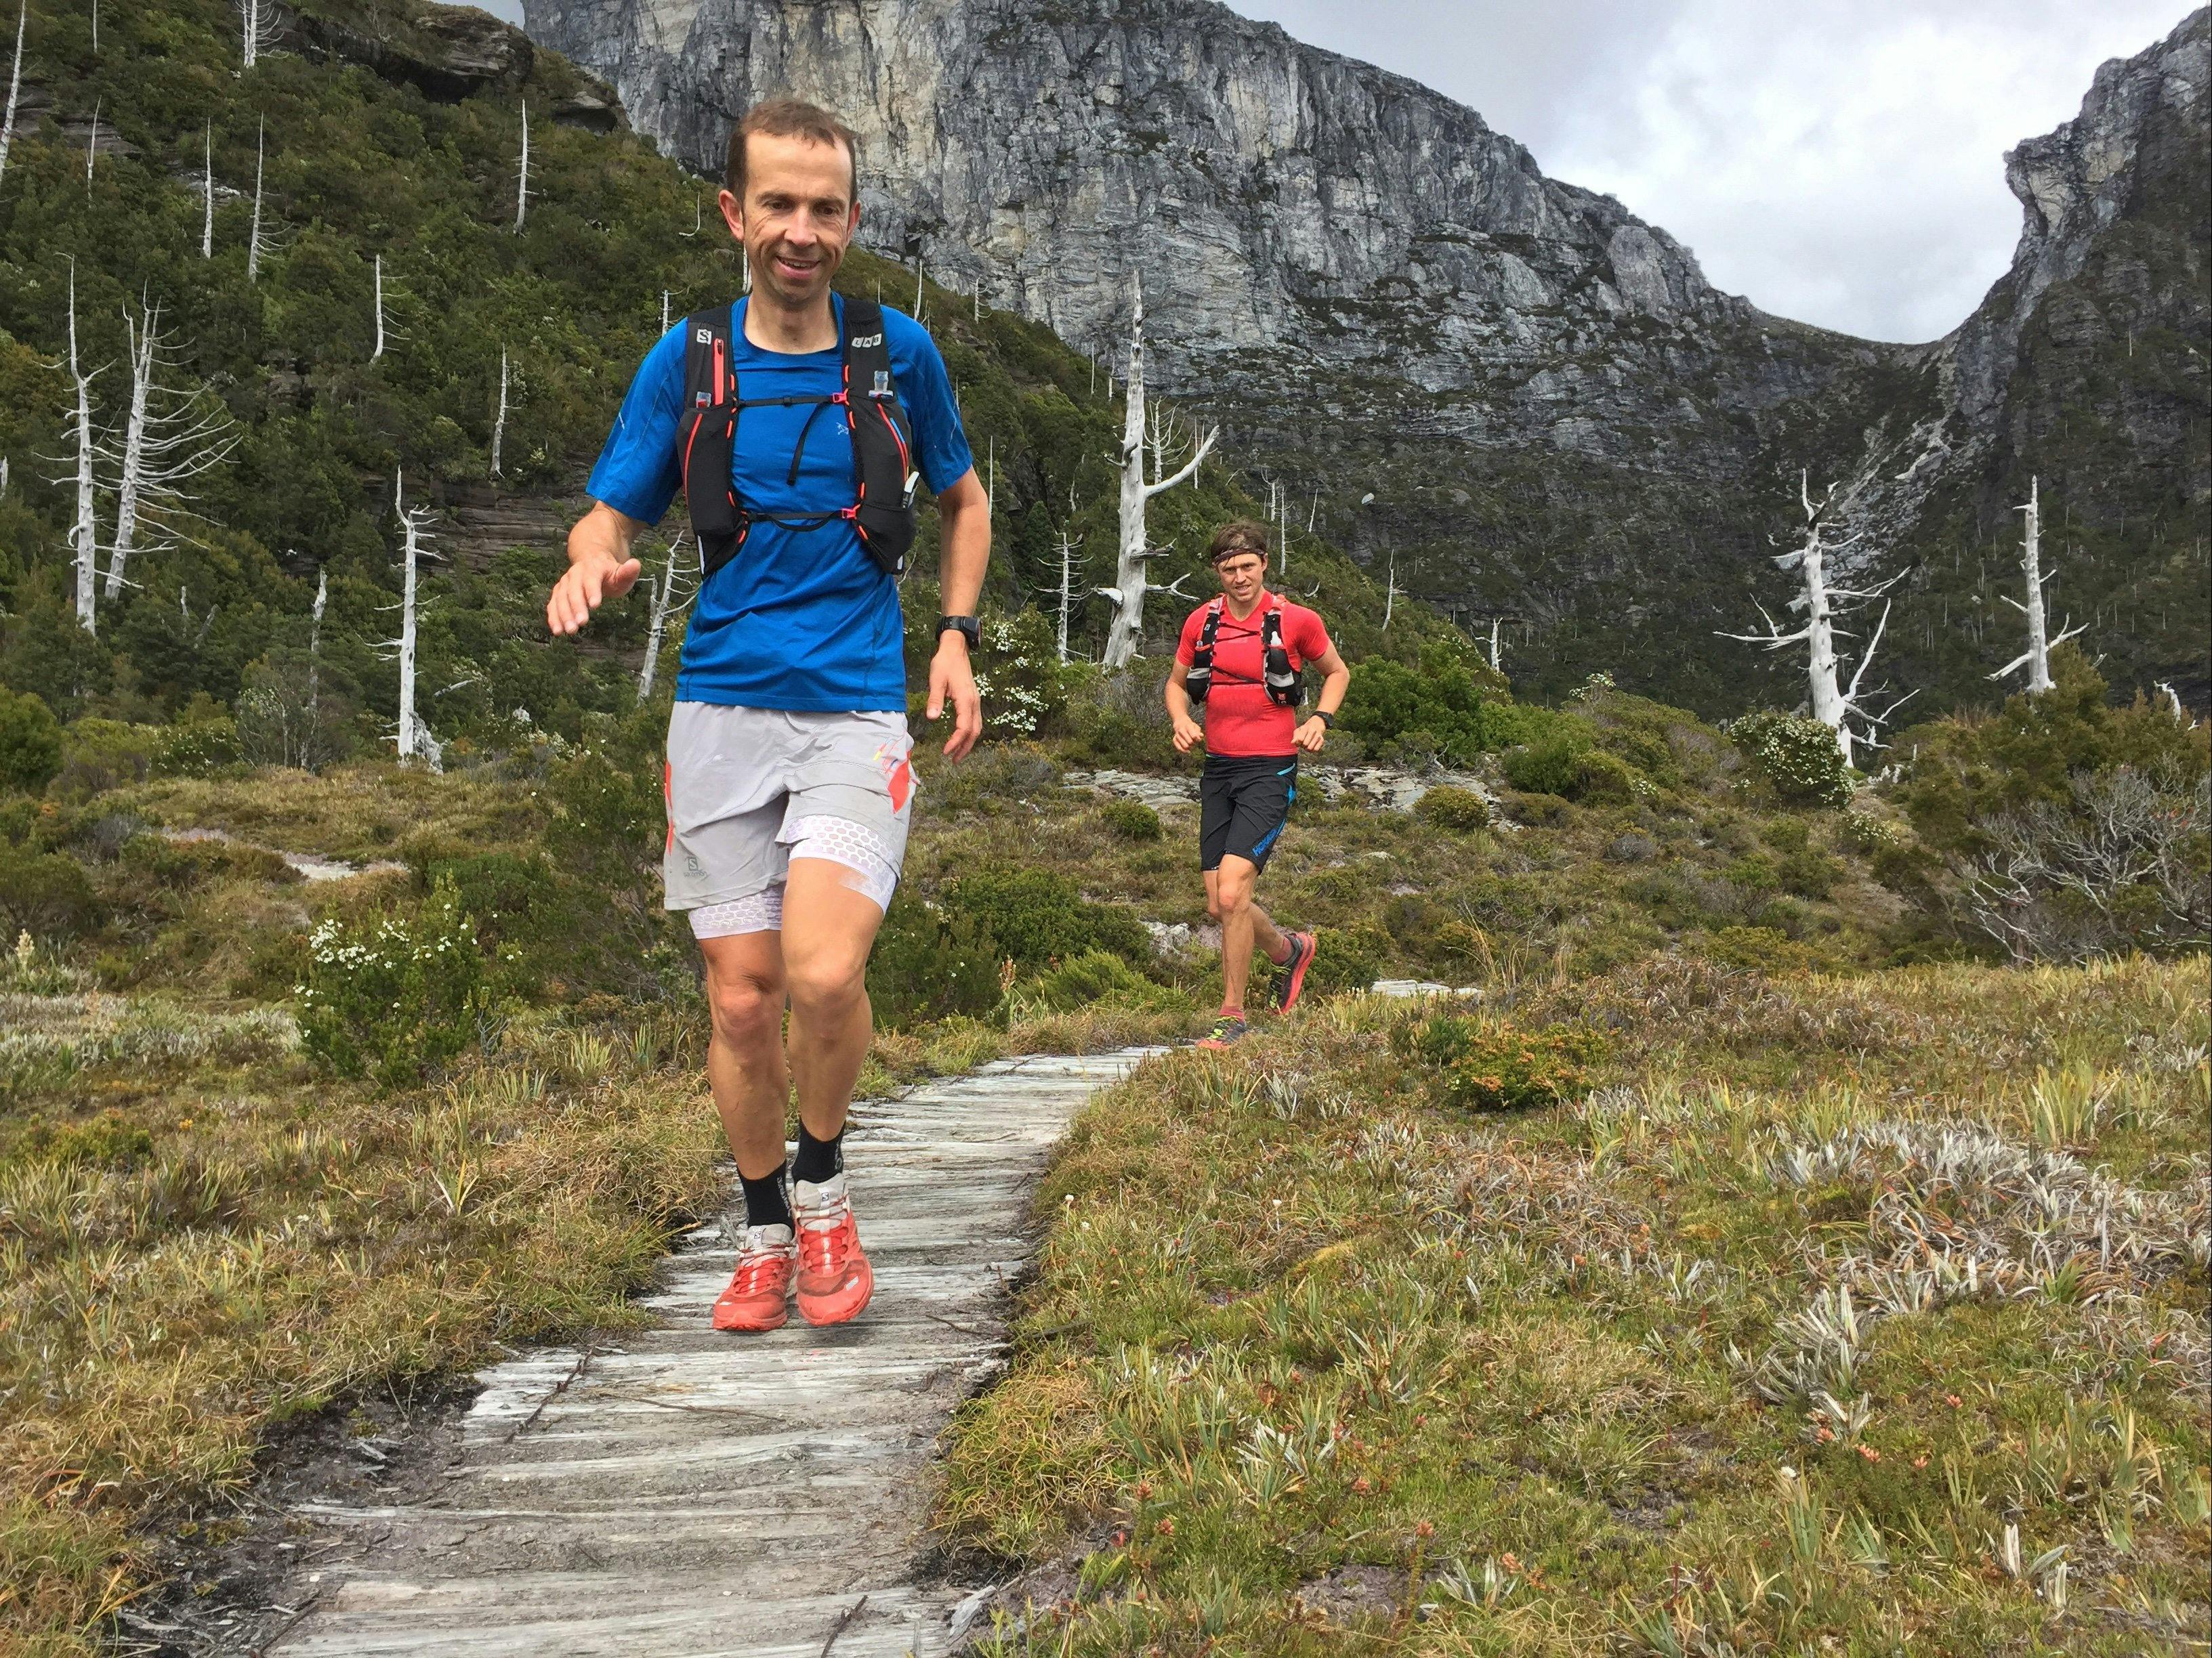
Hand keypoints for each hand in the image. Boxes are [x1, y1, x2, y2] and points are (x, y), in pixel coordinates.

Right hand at [547, 549, 641, 635]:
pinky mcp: (558, 593)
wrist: (592, 562)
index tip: (595, 605)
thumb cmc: (609, 573)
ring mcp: (565, 583)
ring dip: (563, 615)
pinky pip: (553, 605)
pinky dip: (554, 617)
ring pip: (561, 598)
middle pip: (573, 590)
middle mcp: (575, 574)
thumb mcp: (621, 573)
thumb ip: (628, 572)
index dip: (592, 591)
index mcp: (592, 568)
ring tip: (569, 630)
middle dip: (576, 607)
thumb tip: (635, 564)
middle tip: (581, 623)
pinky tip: (557, 631)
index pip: (591, 579)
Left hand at [927, 637, 982, 759]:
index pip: (964, 727)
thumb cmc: (945, 663)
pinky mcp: (973, 699)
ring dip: (968, 742)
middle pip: (974, 731)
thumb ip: (935, 700)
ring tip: (957, 753)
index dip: (955, 742)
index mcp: (966, 700)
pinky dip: (970, 732)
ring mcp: (975, 701)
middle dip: (965, 748)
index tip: (945, 751)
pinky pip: (975, 720)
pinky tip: (961, 737)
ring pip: (977, 727)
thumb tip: (932, 718)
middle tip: (953, 760)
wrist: (956, 649)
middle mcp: (974, 703)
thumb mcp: (936, 680)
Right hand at [1172, 715, 1204, 754]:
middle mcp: (1181, 730)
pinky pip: (1179, 748)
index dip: (1197, 739)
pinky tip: (1188, 751)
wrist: (1180, 724)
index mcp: (1188, 726)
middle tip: (1194, 742)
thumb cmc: (1191, 727)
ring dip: (1190, 747)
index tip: (1198, 739)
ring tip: (1191, 745)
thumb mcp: (1196, 727)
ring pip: (1185, 746)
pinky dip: (1185, 751)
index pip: (1194, 736)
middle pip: (1190, 742)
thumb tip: (1201, 736)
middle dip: (1194, 743)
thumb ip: (1198, 732)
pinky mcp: (1174, 740)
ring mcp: (1177, 735)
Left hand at [1295, 716, 1328, 752]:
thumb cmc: (1305, 729)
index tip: (1298, 742)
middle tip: (1303, 744)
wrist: (1317, 724)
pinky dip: (1312, 750)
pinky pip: (1316, 749)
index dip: (1298, 743)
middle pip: (1305, 744)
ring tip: (1306, 746)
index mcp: (1305, 728)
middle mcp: (1312, 731)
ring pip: (1310, 748)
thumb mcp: (1299, 730)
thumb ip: (1295, 736)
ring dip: (1307, 749)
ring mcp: (1318, 735)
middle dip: (1302, 746)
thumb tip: (1292, 743)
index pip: (1300, 739)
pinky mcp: (1322, 739)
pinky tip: (1311, 747)